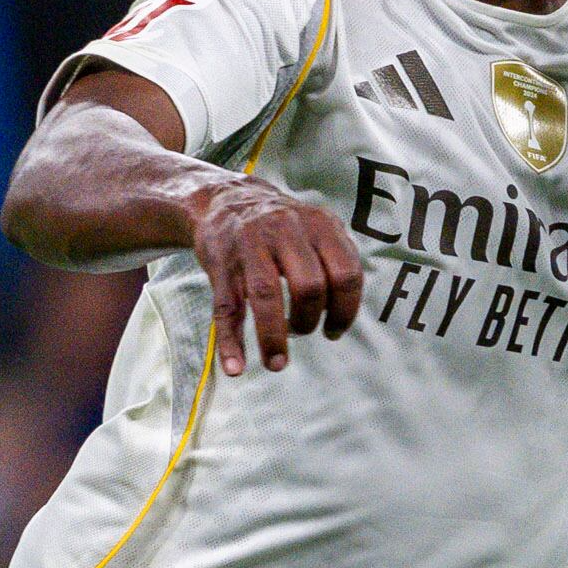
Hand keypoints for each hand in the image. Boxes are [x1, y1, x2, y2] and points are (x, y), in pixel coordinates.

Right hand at [184, 175, 363, 374]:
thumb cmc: (282, 228)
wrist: (225, 199)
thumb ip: (338, 258)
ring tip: (277, 363)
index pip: (346, 274)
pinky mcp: (221, 265)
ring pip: (266, 295)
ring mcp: (249, 246)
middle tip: (304, 332)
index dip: (345, 310)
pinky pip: (226, 308)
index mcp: (319, 224)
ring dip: (273, 337)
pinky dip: (230, 342)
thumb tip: (346, 313)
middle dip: (309, 321)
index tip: (334, 330)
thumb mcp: (316, 227)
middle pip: (309, 286)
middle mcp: (284, 230)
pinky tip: (236, 368)